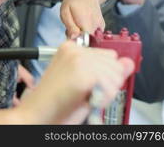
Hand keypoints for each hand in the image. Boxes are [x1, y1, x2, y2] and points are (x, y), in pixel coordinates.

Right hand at [17, 41, 134, 123]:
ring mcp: (78, 60)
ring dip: (106, 91)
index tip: (90, 84)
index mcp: (71, 48)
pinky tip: (88, 99)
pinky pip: (111, 85)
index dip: (104, 73)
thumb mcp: (83, 82)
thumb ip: (105, 70)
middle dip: (107, 81)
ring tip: (86, 96)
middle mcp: (75, 50)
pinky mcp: (83, 74)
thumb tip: (128, 62)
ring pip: (116, 74)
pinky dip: (104, 97)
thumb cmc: (54, 102)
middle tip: (87, 93)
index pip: (109, 55)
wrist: (35, 114)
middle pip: (114, 63)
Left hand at [60, 0, 107, 38]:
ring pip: (90, 38)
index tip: (70, 35)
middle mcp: (95, 23)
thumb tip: (74, 38)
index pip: (85, 39)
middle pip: (87, 40)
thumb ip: (70, 27)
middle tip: (70, 29)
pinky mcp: (102, 26)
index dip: (77, 41)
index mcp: (85, 20)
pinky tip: (82, 24)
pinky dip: (87, 32)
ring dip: (81, 35)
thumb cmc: (73, 2)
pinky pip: (93, 35)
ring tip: (76, 24)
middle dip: (77, 38)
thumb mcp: (65, 12)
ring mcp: (100, 25)